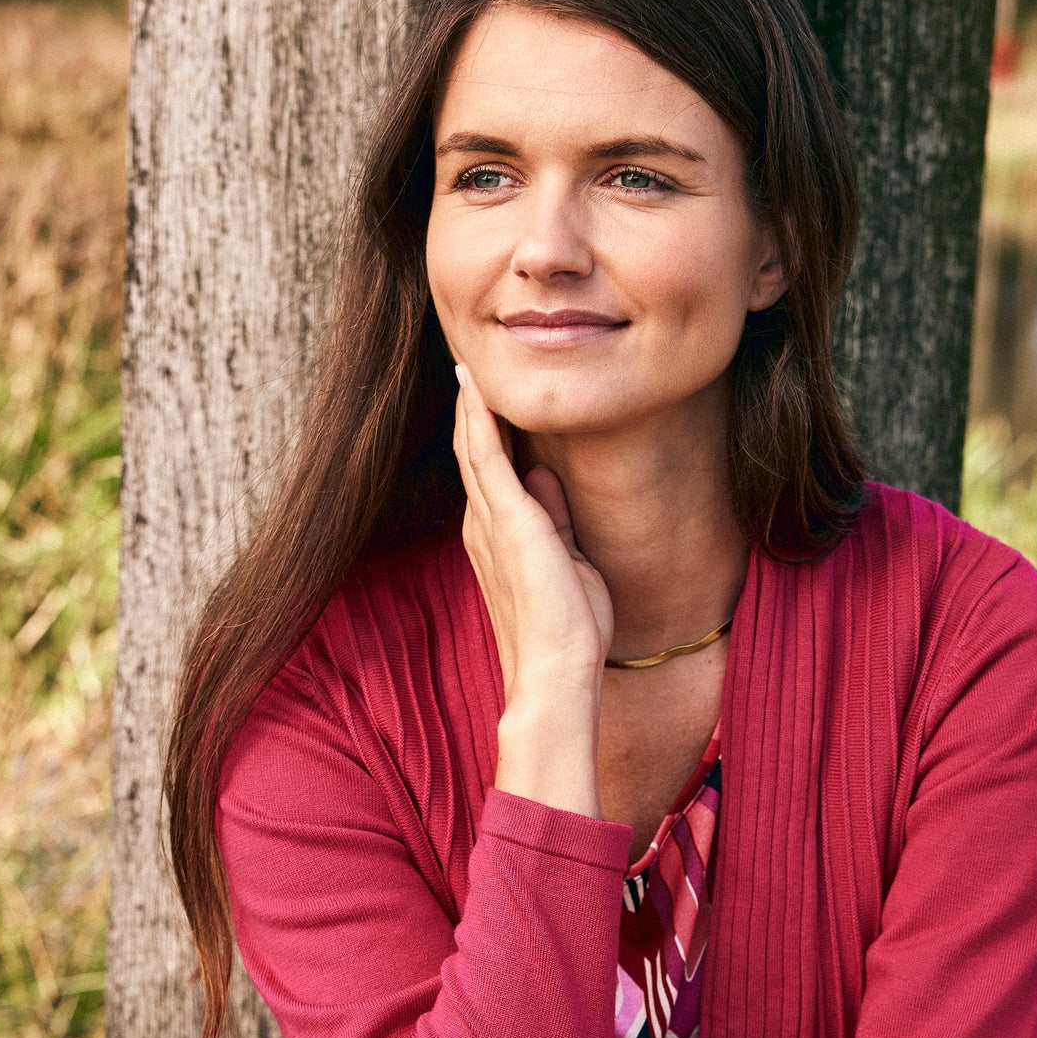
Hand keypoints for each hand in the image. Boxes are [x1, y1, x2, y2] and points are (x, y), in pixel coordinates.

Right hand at [452, 362, 613, 707]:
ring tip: (468, 365)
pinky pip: (484, 456)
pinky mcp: (507, 521)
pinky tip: (474, 387)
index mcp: (498, 538)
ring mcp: (491, 523)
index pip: (490, 473)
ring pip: (472, 448)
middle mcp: (484, 527)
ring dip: (470, 405)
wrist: (556, 672)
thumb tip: (546, 478)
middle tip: (469, 366)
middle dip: (471, 410)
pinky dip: (478, 418)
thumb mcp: (568, 562)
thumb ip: (554, 520)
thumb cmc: (568, 632)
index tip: (489, 395)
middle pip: (472, 454)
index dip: (487, 432)